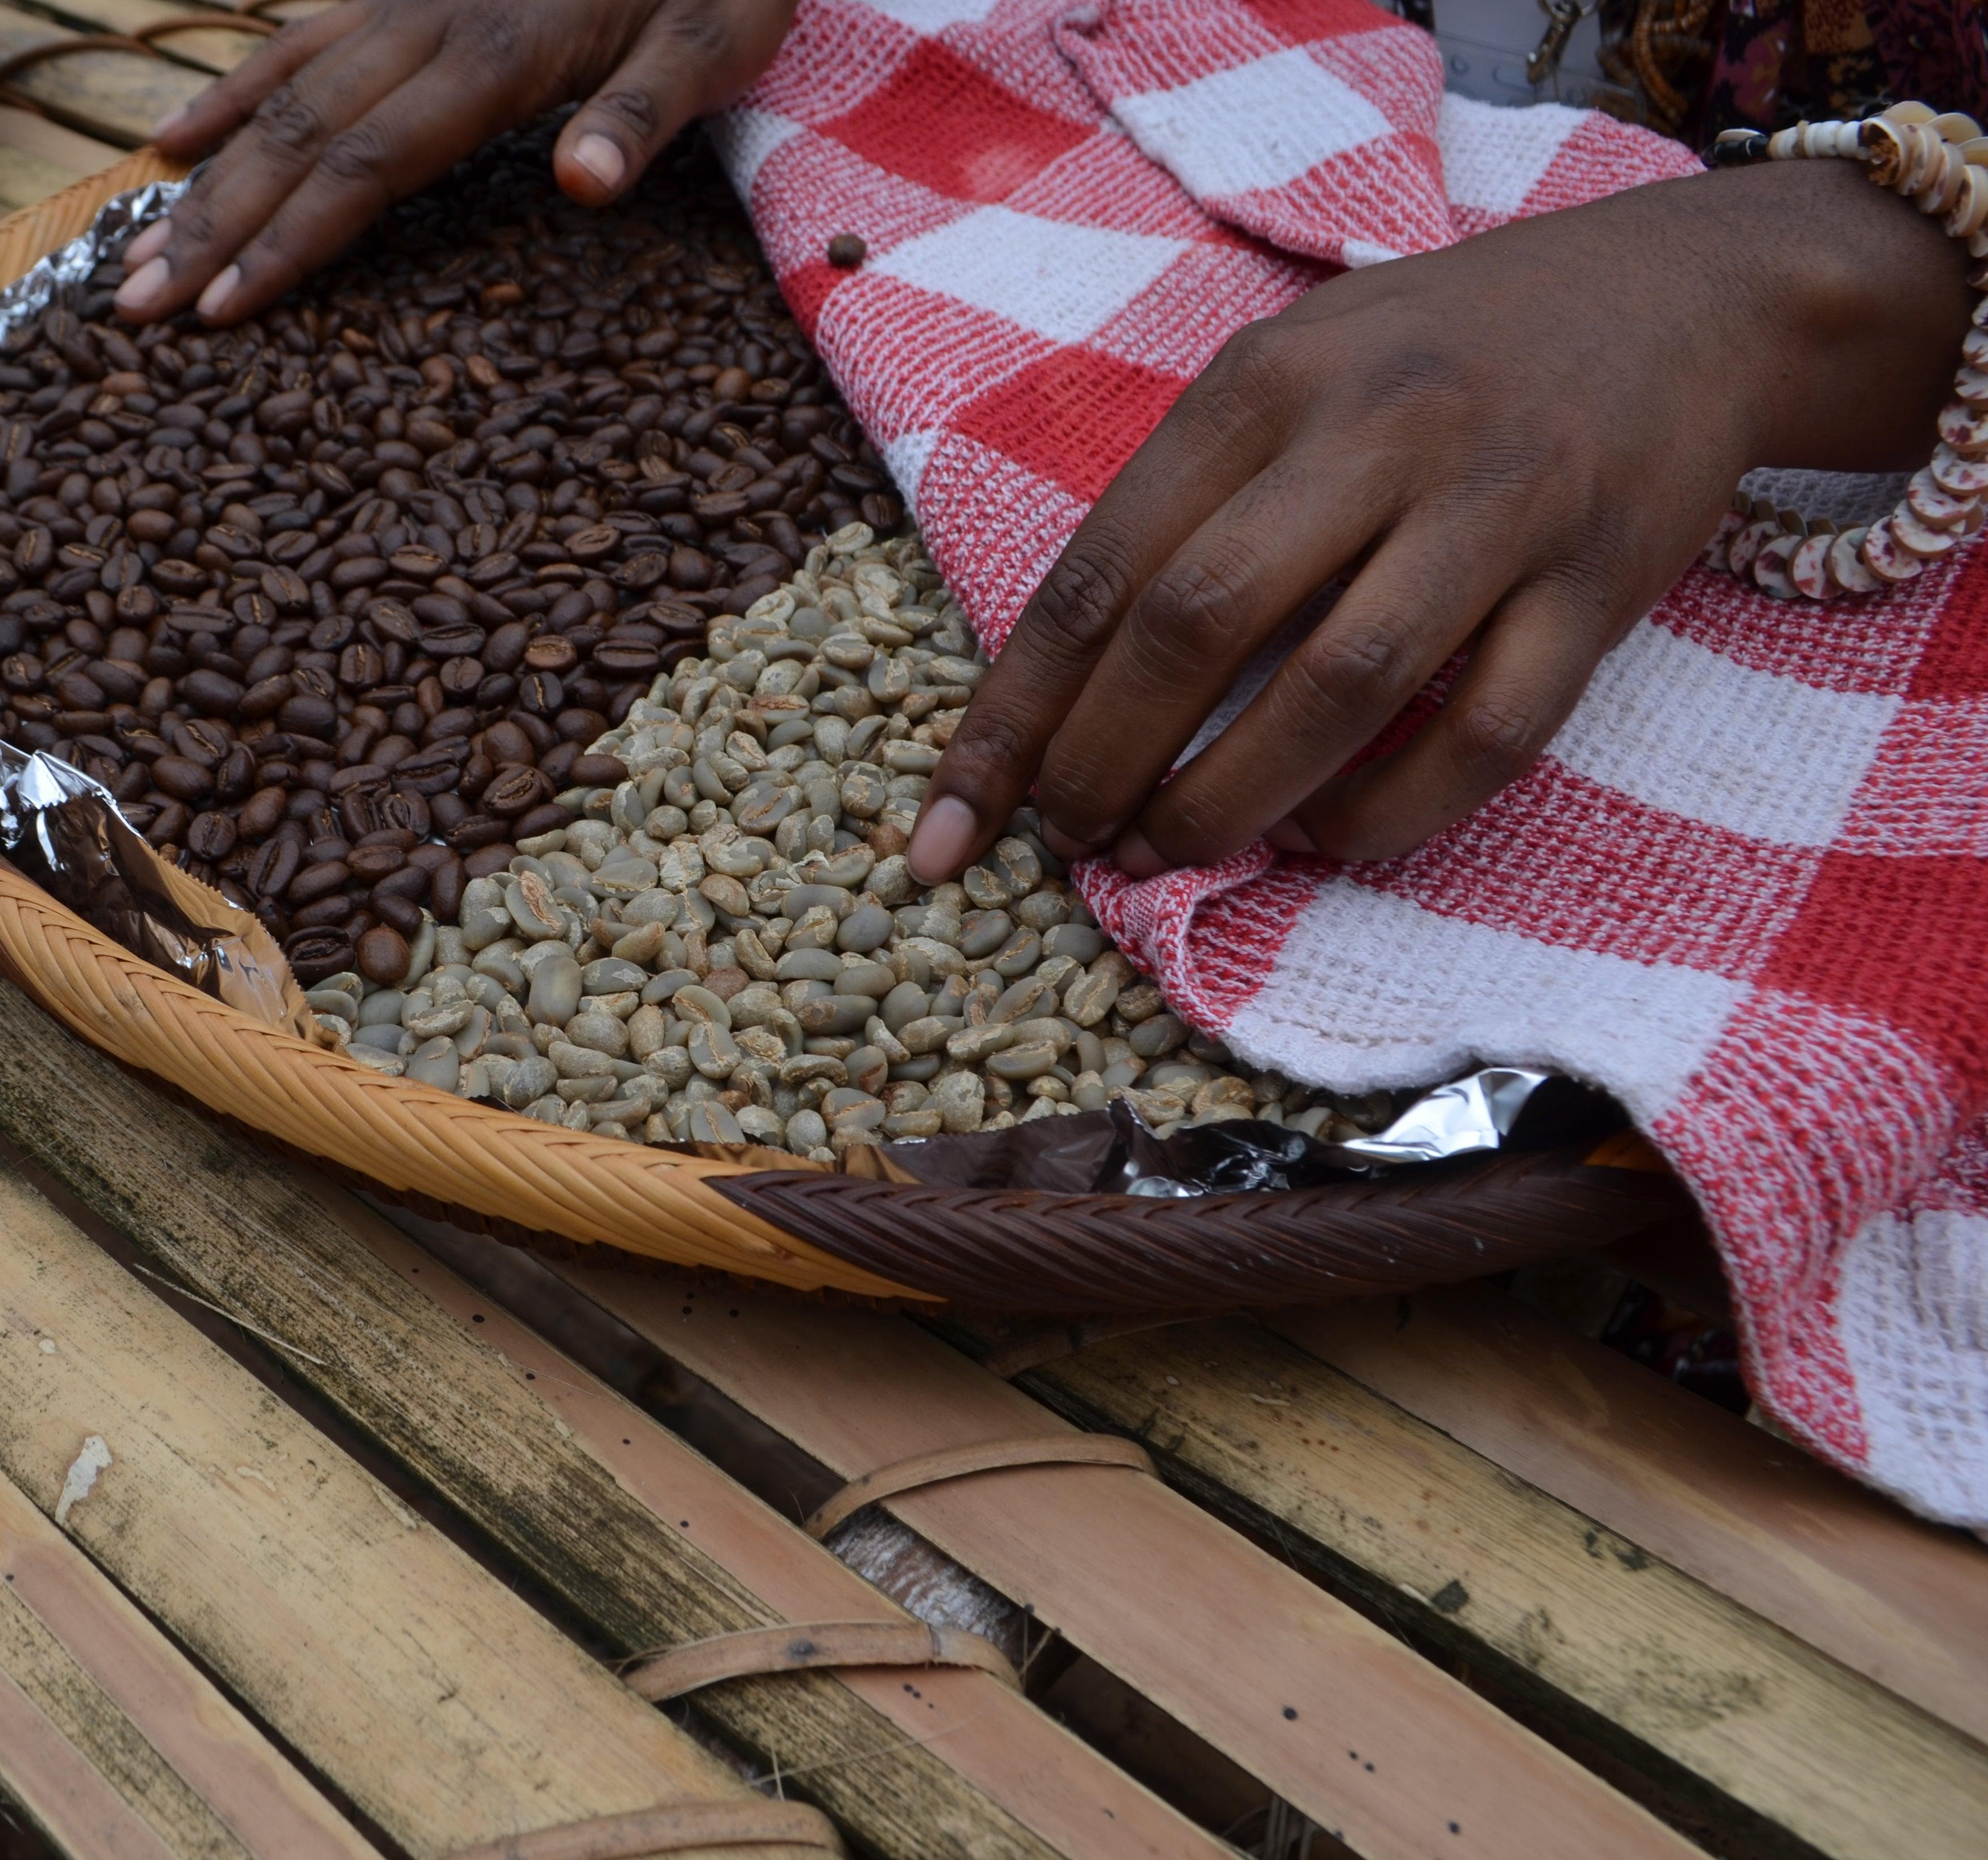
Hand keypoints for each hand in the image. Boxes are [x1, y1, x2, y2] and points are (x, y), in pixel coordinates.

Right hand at [114, 0, 797, 325]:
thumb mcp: (714, 38)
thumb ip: (646, 109)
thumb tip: (584, 181)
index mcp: (499, 51)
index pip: (369, 162)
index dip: (290, 239)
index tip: (225, 310)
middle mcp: (429, 21)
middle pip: (298, 135)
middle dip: (212, 226)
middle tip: (135, 307)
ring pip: (280, 92)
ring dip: (204, 176)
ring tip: (132, 248)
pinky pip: (297, 41)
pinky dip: (230, 94)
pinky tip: (172, 139)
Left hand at [908, 156, 1971, 884]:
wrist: (1678, 295)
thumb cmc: (1436, 358)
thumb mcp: (1289, 376)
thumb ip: (1187, 504)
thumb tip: (1064, 689)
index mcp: (1264, 386)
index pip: (1096, 573)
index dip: (1011, 718)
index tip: (946, 828)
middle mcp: (1374, 434)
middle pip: (1199, 625)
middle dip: (1108, 761)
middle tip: (1077, 843)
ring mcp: (1495, 507)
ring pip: (1339, 688)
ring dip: (1233, 799)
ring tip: (1173, 850)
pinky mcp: (1597, 583)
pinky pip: (1483, 733)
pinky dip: (1388, 812)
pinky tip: (1325, 839)